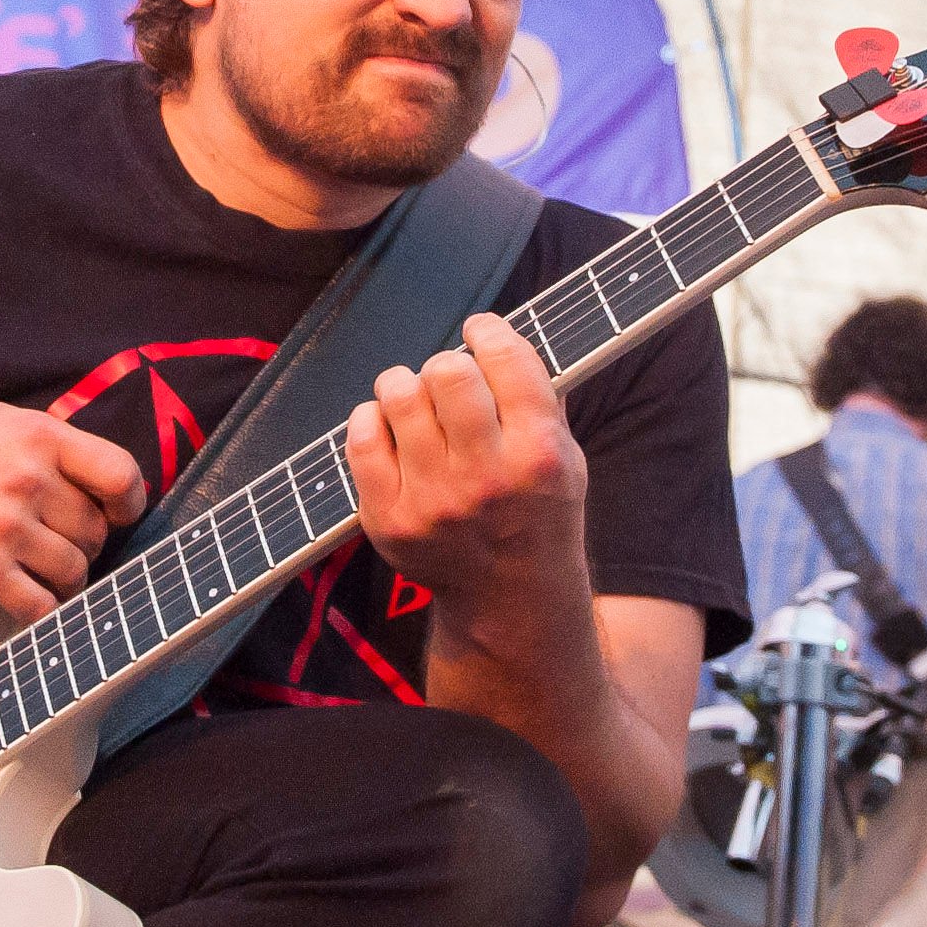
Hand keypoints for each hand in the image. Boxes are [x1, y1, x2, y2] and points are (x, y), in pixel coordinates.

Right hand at [0, 403, 148, 623]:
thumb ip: (51, 439)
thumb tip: (106, 471)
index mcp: (38, 437)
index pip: (119, 474)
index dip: (129, 502)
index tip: (119, 514)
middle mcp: (26, 479)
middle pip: (94, 530)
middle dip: (84, 543)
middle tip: (60, 543)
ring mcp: (4, 526)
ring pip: (74, 571)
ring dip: (66, 579)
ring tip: (45, 572)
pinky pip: (40, 605)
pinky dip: (42, 610)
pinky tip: (29, 599)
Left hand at [345, 313, 587, 609]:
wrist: (508, 596)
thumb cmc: (536, 512)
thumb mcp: (565, 457)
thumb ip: (539, 399)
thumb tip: (497, 334)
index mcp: (538, 455)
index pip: (507, 360)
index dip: (488, 331)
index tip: (479, 330)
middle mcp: (486, 478)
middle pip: (447, 371)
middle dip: (446, 364)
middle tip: (448, 380)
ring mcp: (433, 501)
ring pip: (398, 395)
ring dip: (404, 385)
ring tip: (415, 400)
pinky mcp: (389, 519)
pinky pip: (361, 438)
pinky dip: (370, 419)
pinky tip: (388, 426)